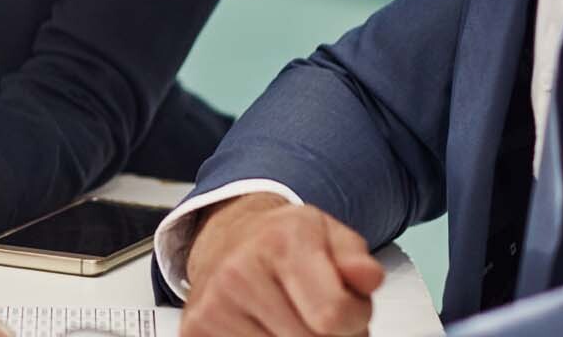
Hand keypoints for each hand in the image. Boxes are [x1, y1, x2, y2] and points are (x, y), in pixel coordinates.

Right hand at [181, 194, 384, 336]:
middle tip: (316, 315)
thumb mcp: (330, 235)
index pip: (334, 315)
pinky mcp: (195, 331)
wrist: (228, 241)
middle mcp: (240, 271)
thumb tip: (367, 278)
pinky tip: (264, 328)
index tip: (349, 311)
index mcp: (281, 240)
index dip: (354, 321)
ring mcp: (214, 304)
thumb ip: (356, 259)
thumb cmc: (283, 243)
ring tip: (291, 319)